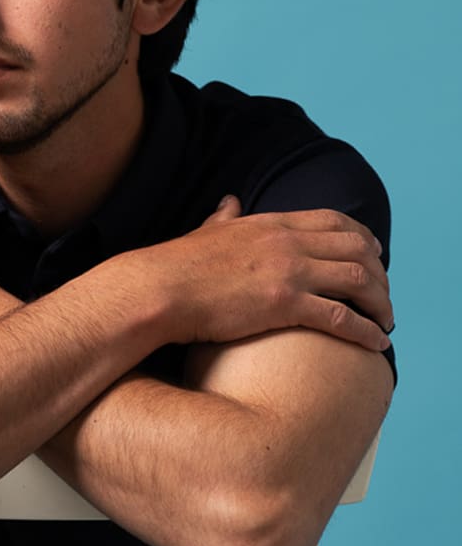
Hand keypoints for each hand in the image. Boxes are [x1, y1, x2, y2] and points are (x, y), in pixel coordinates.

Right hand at [144, 196, 392, 350]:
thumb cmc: (177, 266)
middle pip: (356, 248)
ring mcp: (289, 272)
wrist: (160, 290)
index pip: (334, 220)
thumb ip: (224, 217)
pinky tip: (377, 344)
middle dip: (379, 272)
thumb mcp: (207, 232)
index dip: (362, 237)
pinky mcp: (285, 305)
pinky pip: (343, 318)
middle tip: (382, 294)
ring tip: (384, 321)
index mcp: (271, 223)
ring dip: (381, 303)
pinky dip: (367, 331)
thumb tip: (229, 201)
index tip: (373, 254)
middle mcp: (288, 243)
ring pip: (359, 280)